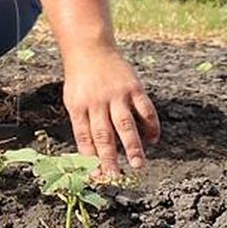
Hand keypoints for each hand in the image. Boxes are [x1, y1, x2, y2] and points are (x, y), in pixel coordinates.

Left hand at [61, 49, 160, 180]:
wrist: (89, 48)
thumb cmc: (81, 81)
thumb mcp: (73, 101)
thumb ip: (83, 124)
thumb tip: (92, 155)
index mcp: (78, 108)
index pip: (84, 139)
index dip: (90, 159)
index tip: (97, 178)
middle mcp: (96, 102)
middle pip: (103, 135)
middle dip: (110, 159)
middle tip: (116, 178)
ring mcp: (116, 94)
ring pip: (125, 124)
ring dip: (132, 146)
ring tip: (138, 164)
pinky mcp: (133, 87)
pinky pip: (144, 109)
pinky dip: (151, 125)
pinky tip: (153, 140)